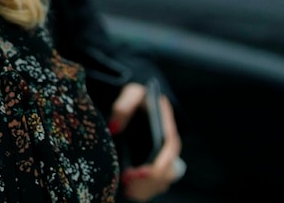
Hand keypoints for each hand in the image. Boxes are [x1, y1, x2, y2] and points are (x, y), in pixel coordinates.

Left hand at [109, 83, 183, 201]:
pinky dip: (144, 190)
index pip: (168, 155)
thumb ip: (124, 106)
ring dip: (146, 189)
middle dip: (148, 183)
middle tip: (127, 184)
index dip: (156, 168)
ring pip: (161, 182)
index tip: (137, 173)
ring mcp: (163, 158)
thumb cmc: (139, 95)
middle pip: (166, 174)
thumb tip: (113, 127)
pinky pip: (154, 184)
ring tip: (127, 189)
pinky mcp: (154, 164)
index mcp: (167, 131)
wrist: (142, 98)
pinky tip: (128, 189)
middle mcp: (169, 149)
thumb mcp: (132, 93)